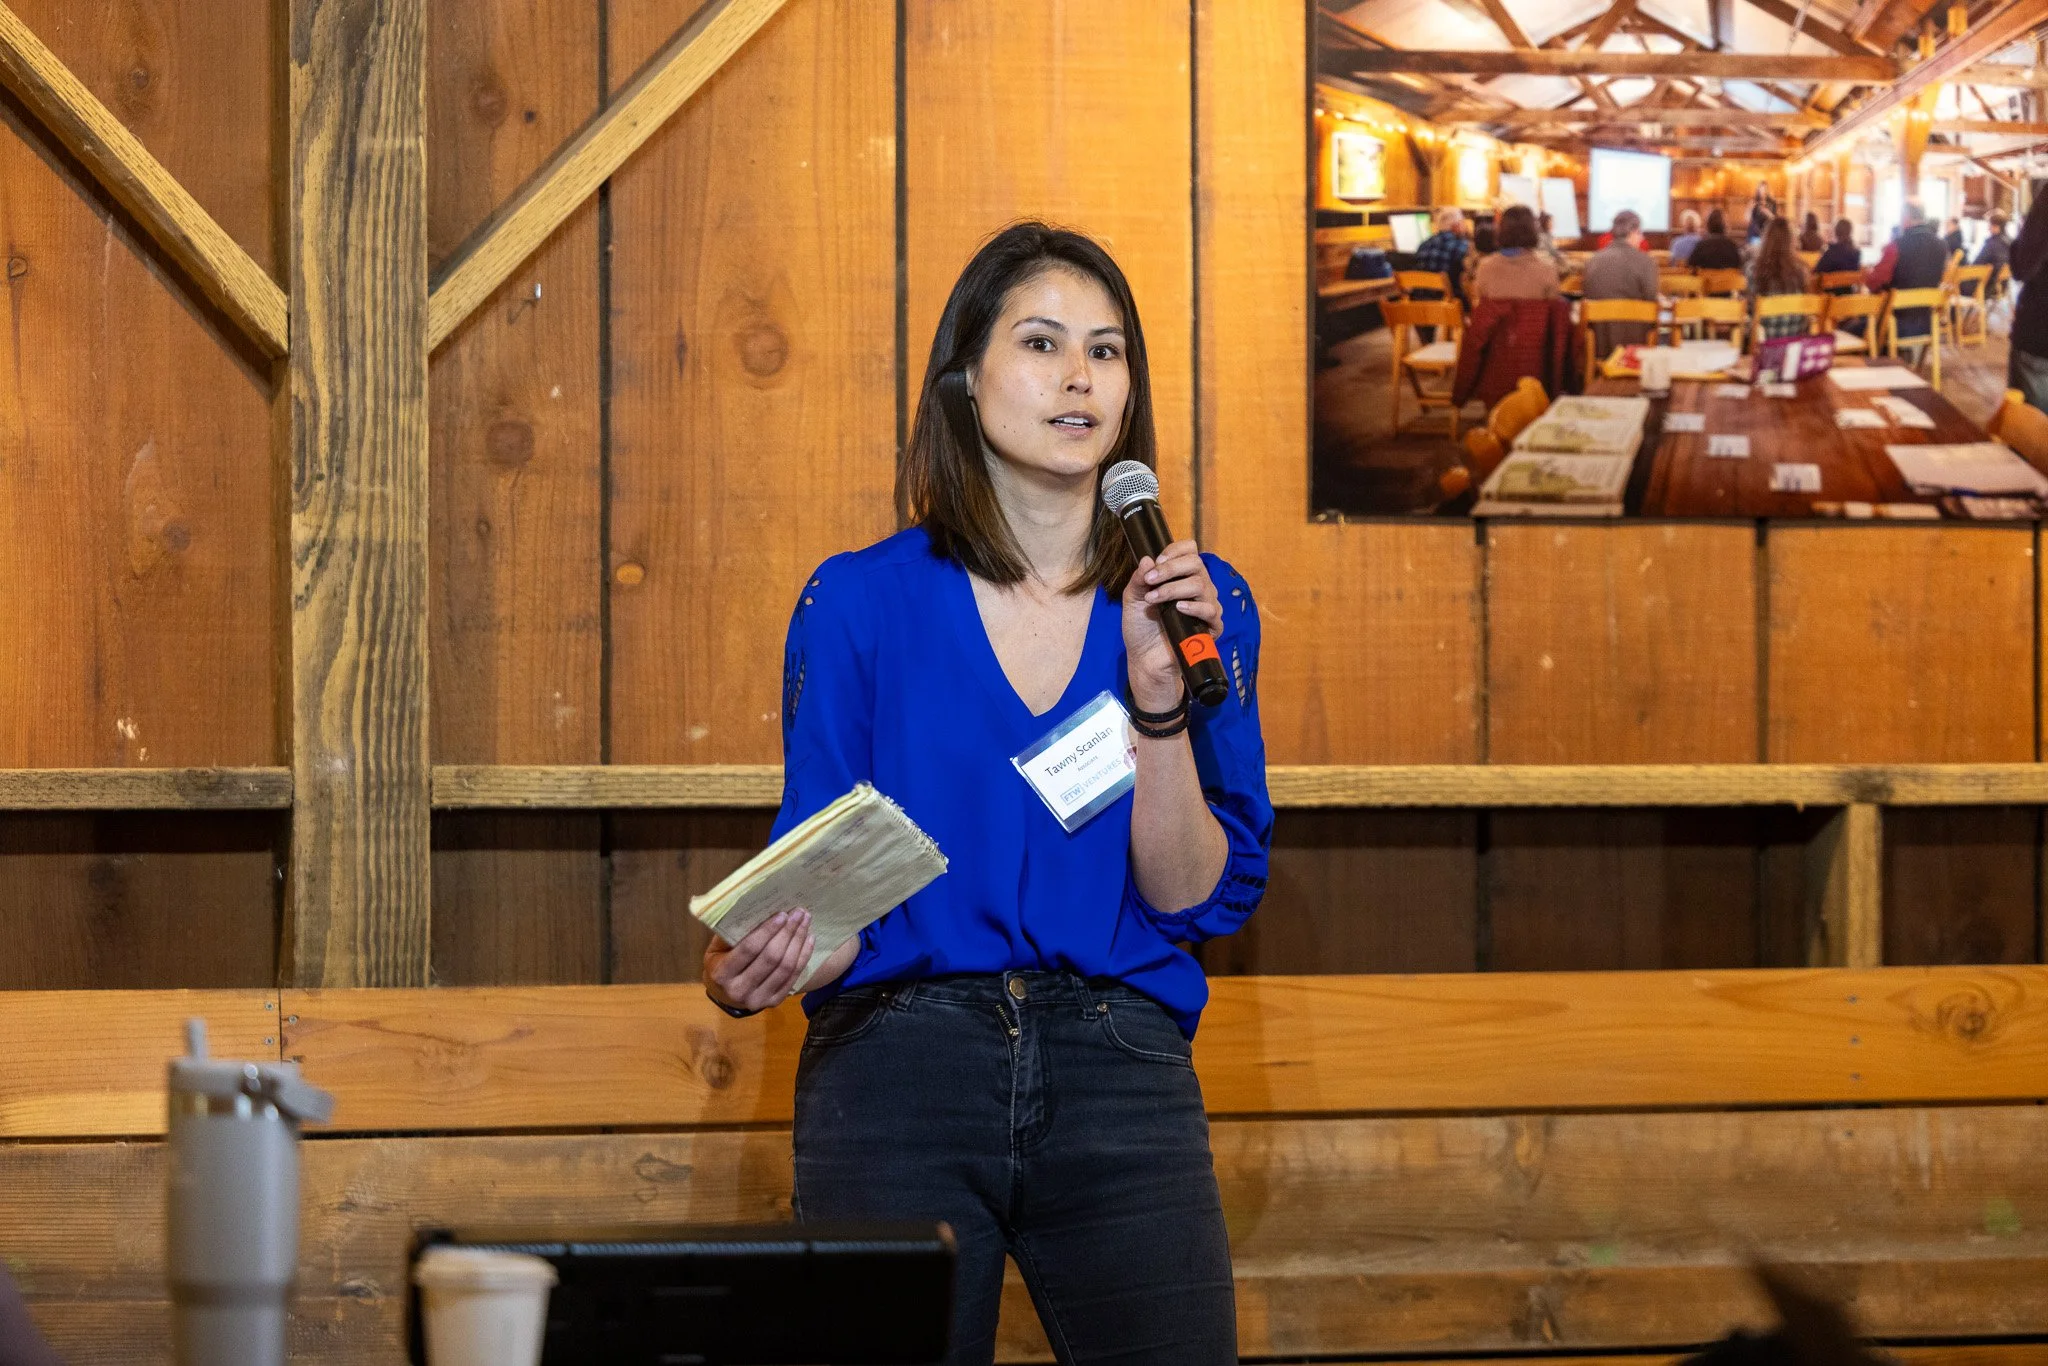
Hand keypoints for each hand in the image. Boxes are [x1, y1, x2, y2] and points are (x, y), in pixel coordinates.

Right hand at [703, 909, 813, 1011]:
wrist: (725, 993)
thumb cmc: (721, 961)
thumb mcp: (717, 947)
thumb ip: (733, 932)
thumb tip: (757, 907)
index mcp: (722, 973)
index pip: (749, 949)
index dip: (767, 931)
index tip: (782, 914)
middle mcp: (739, 990)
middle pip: (771, 958)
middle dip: (787, 933)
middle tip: (798, 913)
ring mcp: (758, 999)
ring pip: (785, 968)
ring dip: (798, 942)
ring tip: (805, 922)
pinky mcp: (773, 1002)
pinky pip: (793, 977)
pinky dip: (803, 956)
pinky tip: (809, 939)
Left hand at [1120, 539, 1220, 712]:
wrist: (1144, 659)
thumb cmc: (1141, 628)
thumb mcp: (1133, 600)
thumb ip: (1139, 580)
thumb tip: (1147, 559)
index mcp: (1181, 577)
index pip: (1189, 551)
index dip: (1175, 552)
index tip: (1157, 562)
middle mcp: (1197, 588)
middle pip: (1196, 564)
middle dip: (1171, 569)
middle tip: (1151, 581)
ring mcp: (1206, 607)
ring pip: (1202, 585)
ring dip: (1174, 588)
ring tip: (1154, 599)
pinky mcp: (1211, 628)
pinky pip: (1211, 611)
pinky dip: (1194, 607)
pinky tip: (1178, 608)